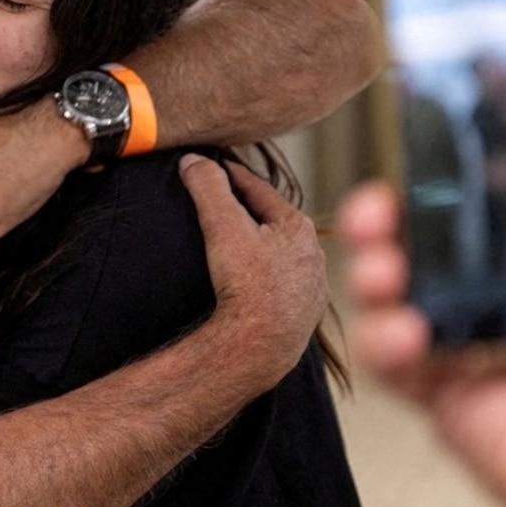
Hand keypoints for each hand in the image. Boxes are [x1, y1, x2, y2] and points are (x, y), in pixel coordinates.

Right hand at [184, 153, 325, 388]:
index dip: (232, 177)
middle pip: (274, 222)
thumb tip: (193, 160)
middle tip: (223, 207)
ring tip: (240, 248)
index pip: (259, 190)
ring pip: (284, 255)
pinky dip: (271, 278)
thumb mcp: (222, 228)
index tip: (213, 168)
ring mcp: (312, 284)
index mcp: (296, 226)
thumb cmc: (247, 286)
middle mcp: (312, 252)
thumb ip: (208, 189)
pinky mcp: (306, 313)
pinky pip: (287, 285)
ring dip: (264, 247)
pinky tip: (257, 286)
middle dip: (251, 212)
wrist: (262, 346)